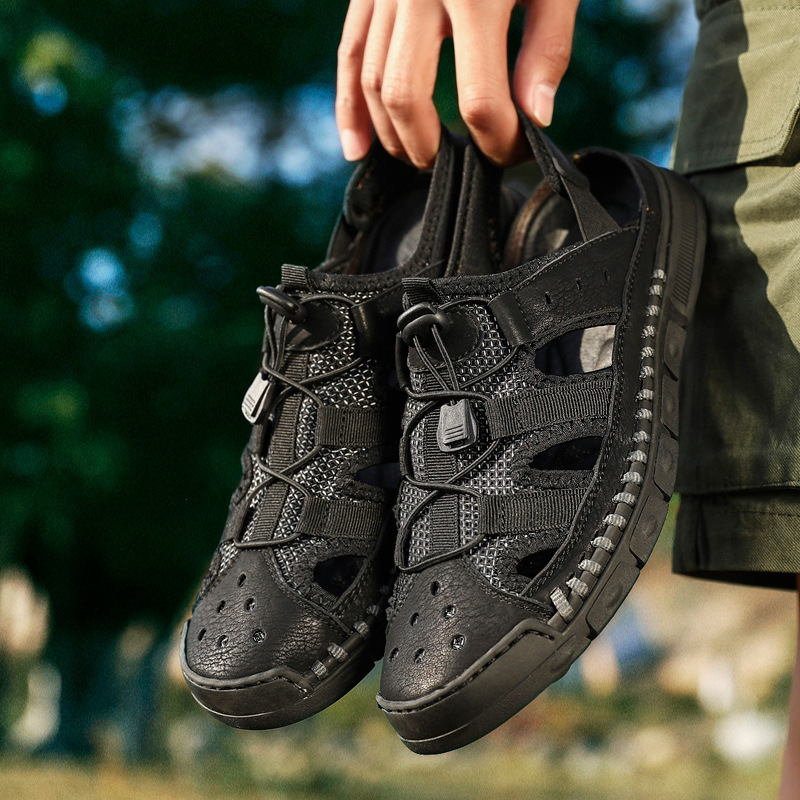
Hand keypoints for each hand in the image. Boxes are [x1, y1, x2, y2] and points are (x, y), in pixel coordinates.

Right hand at [336, 0, 580, 168]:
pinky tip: (356, 147)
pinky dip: (349, 106)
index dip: (499, 142)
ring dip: (392, 135)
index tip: (513, 152)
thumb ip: (547, 46)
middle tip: (458, 164)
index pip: (482, 100)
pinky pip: (349, 53)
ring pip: (372, 81)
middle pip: (407, 97)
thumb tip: (537, 117)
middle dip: (431, 147)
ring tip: (420, 158)